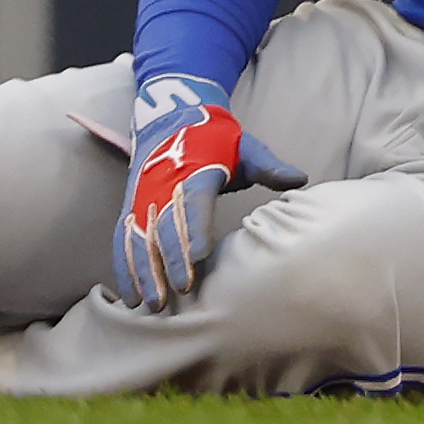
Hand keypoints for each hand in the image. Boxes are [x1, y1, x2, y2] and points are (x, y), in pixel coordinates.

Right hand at [113, 74, 307, 311]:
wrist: (172, 118)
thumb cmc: (216, 139)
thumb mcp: (245, 146)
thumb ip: (268, 166)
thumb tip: (299, 179)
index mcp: (193, 169)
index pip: (194, 202)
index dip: (196, 229)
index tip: (201, 257)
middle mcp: (163, 184)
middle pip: (165, 224)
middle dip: (171, 259)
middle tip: (180, 290)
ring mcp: (143, 197)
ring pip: (139, 237)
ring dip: (144, 271)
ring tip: (152, 305)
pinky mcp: (132, 207)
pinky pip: (125, 239)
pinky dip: (125, 268)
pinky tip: (131, 297)